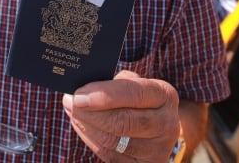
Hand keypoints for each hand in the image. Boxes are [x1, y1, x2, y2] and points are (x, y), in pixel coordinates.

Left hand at [62, 71, 180, 161]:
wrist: (158, 125)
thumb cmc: (140, 99)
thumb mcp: (137, 83)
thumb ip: (116, 82)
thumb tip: (85, 86)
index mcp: (165, 95)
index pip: (134, 93)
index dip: (104, 94)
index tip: (79, 94)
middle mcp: (167, 123)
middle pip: (122, 121)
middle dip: (90, 112)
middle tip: (71, 101)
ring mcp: (157, 148)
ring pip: (113, 140)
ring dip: (86, 126)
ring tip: (73, 112)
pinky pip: (110, 155)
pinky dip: (90, 139)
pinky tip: (82, 126)